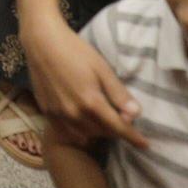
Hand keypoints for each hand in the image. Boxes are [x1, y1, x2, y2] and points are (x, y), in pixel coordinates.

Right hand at [25, 18, 146, 146]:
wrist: (42, 43)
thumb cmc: (75, 50)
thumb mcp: (102, 68)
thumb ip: (118, 93)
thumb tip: (136, 114)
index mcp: (91, 102)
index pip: (117, 127)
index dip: (133, 137)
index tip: (145, 145)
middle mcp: (74, 114)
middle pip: (102, 133)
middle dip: (115, 130)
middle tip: (122, 120)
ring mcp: (58, 115)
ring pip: (84, 135)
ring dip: (98, 132)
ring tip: (103, 121)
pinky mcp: (47, 113)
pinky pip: (67, 132)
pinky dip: (79, 131)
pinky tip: (83, 121)